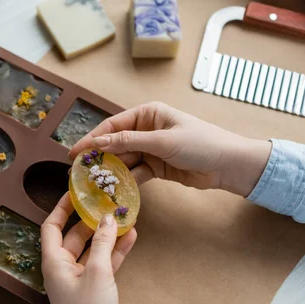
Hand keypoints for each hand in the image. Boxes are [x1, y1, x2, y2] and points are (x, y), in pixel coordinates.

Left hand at [41, 193, 136, 303]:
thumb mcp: (97, 273)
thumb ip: (101, 244)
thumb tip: (107, 218)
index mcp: (53, 263)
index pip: (50, 227)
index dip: (60, 208)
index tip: (74, 192)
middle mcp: (62, 268)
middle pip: (73, 236)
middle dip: (90, 220)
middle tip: (105, 203)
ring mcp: (78, 279)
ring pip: (91, 250)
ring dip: (106, 235)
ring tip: (123, 217)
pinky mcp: (94, 289)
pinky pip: (102, 264)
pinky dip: (114, 252)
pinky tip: (130, 237)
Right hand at [69, 102, 271, 196]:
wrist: (229, 165)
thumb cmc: (201, 143)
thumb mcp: (162, 141)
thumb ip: (129, 142)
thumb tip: (98, 142)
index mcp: (148, 114)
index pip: (113, 126)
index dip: (92, 139)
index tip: (75, 152)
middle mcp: (147, 129)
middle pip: (115, 143)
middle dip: (99, 156)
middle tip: (78, 170)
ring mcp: (151, 149)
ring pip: (124, 160)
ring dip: (111, 170)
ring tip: (92, 182)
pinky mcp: (156, 167)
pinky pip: (135, 173)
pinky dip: (126, 180)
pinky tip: (114, 188)